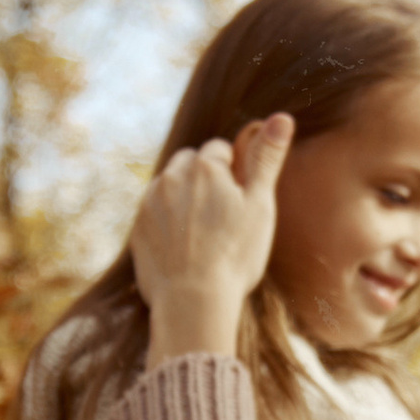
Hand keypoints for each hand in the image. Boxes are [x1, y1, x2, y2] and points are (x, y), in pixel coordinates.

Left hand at [131, 111, 291, 360]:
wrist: (193, 303)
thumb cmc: (234, 255)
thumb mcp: (260, 205)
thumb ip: (267, 159)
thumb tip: (283, 117)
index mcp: (204, 166)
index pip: (219, 151)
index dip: (233, 175)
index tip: (239, 202)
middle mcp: (170, 177)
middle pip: (190, 164)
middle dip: (203, 181)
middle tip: (221, 218)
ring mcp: (149, 204)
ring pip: (170, 188)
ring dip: (184, 200)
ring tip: (203, 236)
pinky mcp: (137, 231)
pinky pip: (155, 216)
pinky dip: (168, 225)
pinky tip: (185, 250)